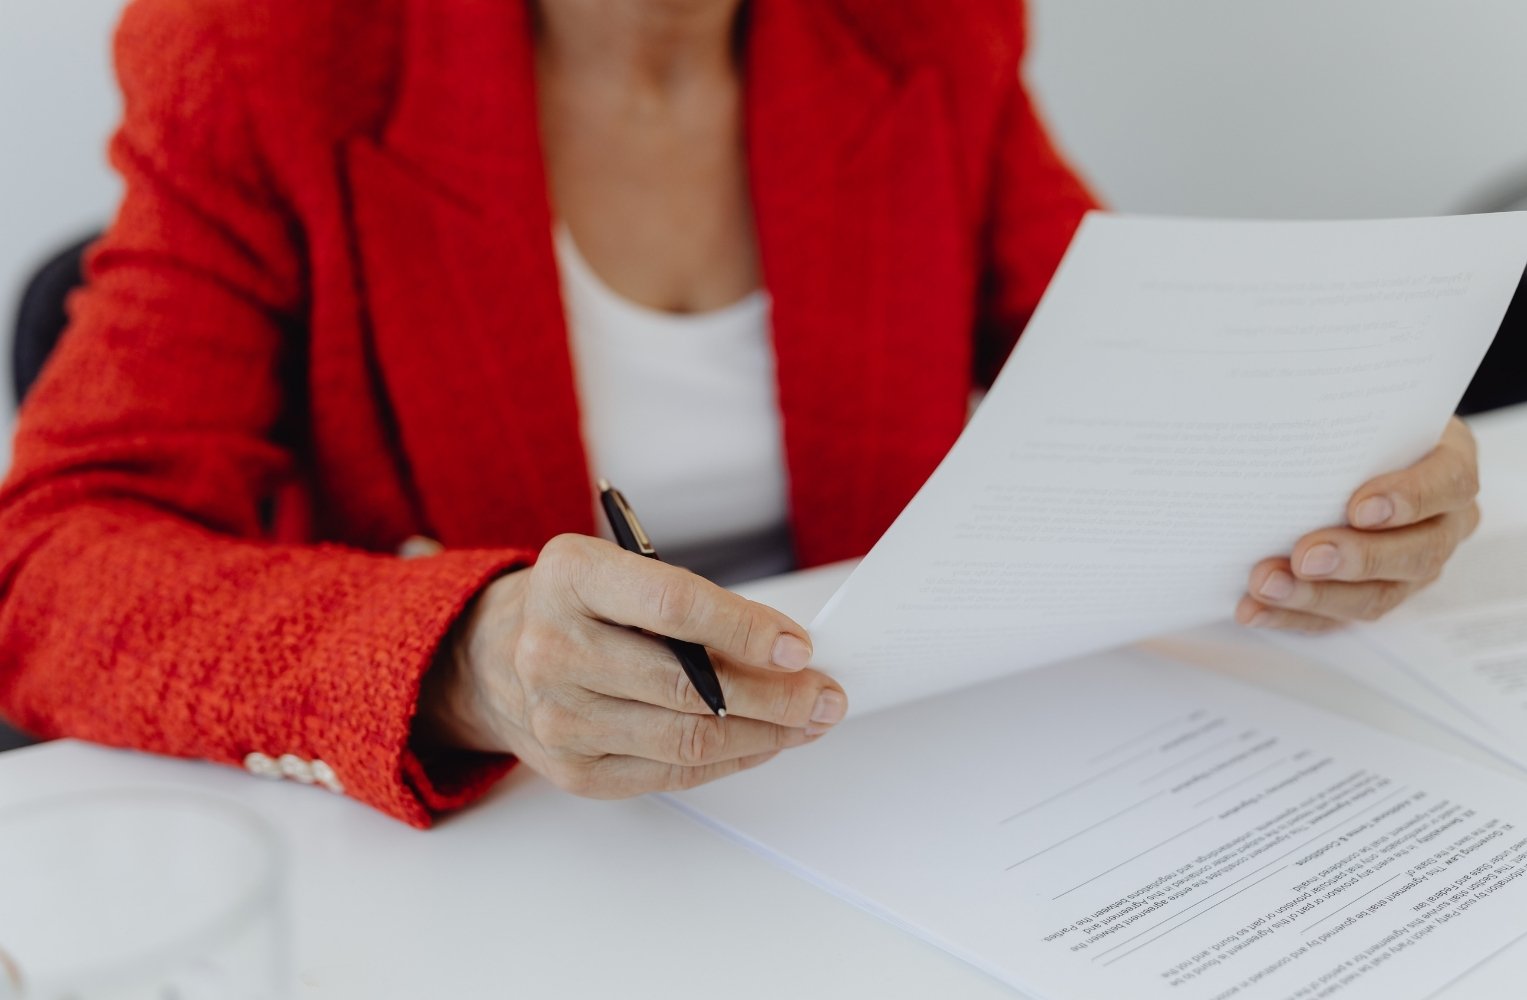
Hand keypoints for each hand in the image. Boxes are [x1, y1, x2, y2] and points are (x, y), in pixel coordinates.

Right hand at [418, 534, 846, 796]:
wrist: (491, 656)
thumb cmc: (576, 606)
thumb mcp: (621, 571)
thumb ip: (692, 604)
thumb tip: (782, 651)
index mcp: (569, 577)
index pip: (672, 606)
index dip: (745, 630)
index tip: (797, 646)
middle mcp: (552, 647)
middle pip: (687, 686)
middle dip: (774, 695)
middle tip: (823, 694)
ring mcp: (557, 717)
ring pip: (686, 740)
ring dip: (764, 735)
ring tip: (807, 721)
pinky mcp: (573, 770)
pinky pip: (671, 773)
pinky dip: (730, 760)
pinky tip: (764, 742)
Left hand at [1237, 417, 1480, 632]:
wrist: (1350, 452)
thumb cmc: (1357, 428)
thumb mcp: (1362, 407)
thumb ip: (1341, 411)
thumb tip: (1288, 396)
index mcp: (1448, 466)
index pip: (1448, 485)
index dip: (1410, 499)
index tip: (1360, 507)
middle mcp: (1441, 523)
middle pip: (1417, 553)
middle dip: (1357, 558)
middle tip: (1304, 556)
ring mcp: (1410, 566)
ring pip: (1378, 595)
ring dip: (1317, 596)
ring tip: (1266, 585)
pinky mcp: (1372, 594)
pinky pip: (1337, 618)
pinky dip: (1292, 615)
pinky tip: (1254, 609)